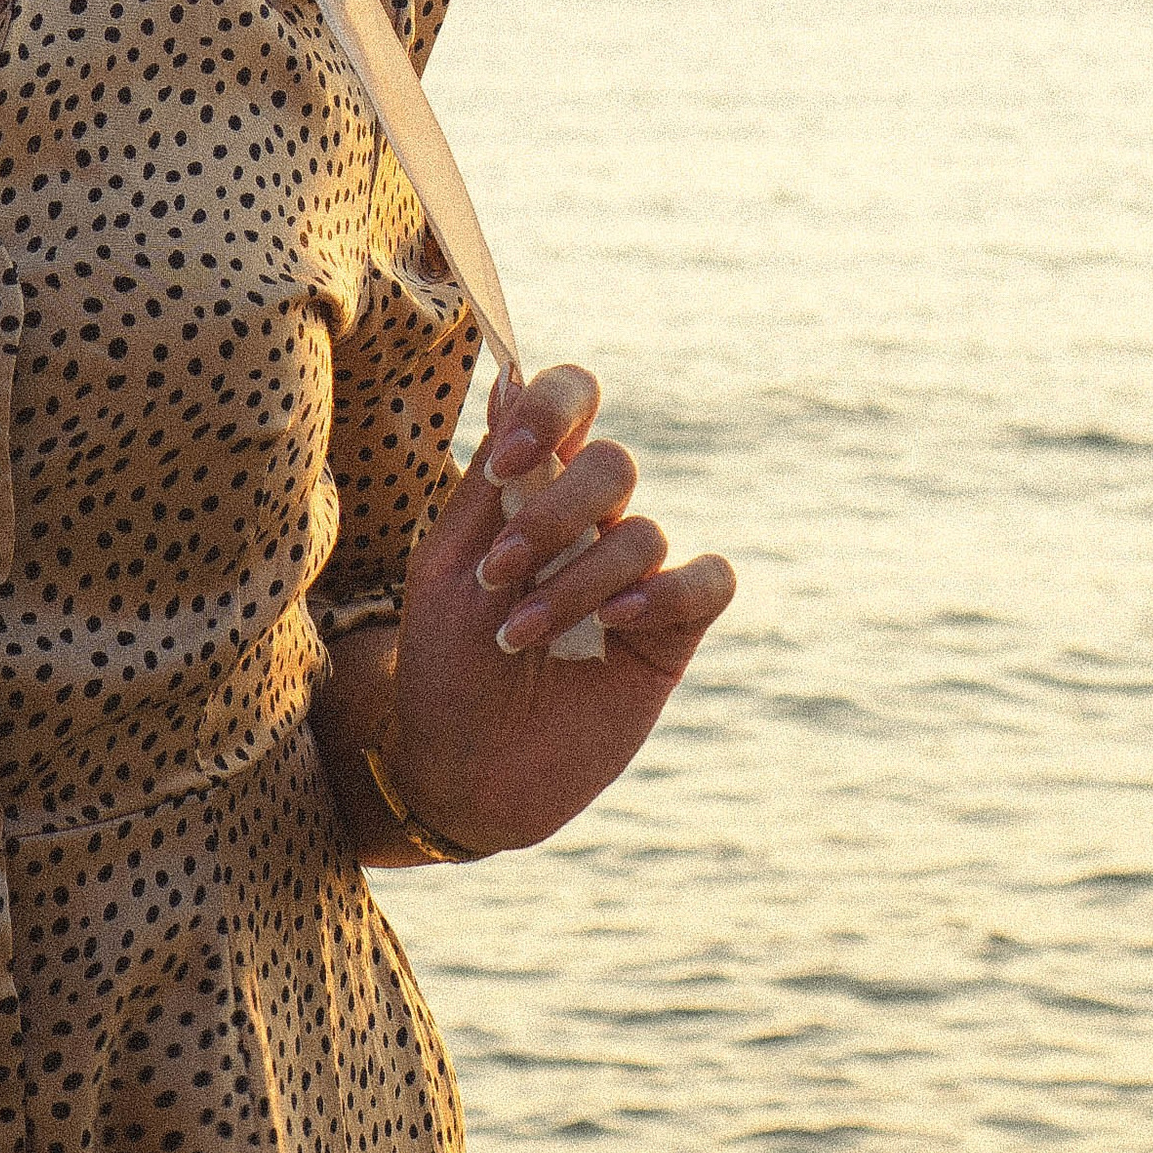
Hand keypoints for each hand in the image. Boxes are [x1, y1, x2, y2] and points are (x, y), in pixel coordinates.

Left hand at [370, 363, 736, 857]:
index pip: (569, 399)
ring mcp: (635, 575)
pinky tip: (618, 620)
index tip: (510, 460)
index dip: (551, 408)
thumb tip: (509, 378)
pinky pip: (707, 579)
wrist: (464, 774)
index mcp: (532, 487)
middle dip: (552, 514)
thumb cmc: (445, 667)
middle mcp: (591, 521)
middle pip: (611, 463)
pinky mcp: (673, 632)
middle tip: (498, 572)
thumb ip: (487, 484)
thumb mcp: (446, 570)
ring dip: (575, 583)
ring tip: (518, 637)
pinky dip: (667, 589)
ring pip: (643, 533)